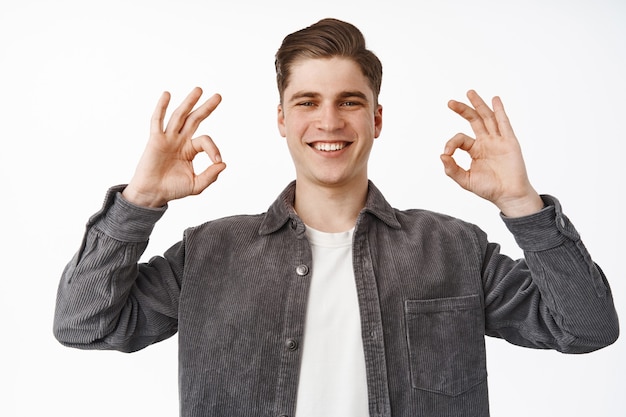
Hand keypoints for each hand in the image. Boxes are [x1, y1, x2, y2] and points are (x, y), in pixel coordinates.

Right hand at [122, 87, 226, 207]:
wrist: (153, 194)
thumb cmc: (172, 189)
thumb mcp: (196, 185)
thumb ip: (210, 176)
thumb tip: (223, 163)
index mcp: (190, 149)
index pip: (205, 141)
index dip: (214, 149)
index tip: (217, 161)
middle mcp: (180, 140)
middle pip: (195, 119)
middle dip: (206, 108)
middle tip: (218, 96)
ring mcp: (168, 138)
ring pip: (179, 116)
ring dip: (189, 102)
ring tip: (199, 90)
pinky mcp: (155, 140)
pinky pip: (157, 121)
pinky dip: (161, 107)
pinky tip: (167, 94)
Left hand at [440, 90, 542, 216]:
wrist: (509, 195)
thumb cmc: (489, 189)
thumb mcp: (466, 180)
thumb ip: (452, 169)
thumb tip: (442, 156)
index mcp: (475, 150)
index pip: (460, 139)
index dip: (451, 143)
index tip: (447, 153)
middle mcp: (486, 142)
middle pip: (474, 120)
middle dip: (463, 110)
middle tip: (450, 102)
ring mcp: (498, 140)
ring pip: (488, 118)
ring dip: (479, 105)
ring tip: (469, 93)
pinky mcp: (509, 142)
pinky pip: (504, 123)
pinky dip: (500, 111)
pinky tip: (495, 100)